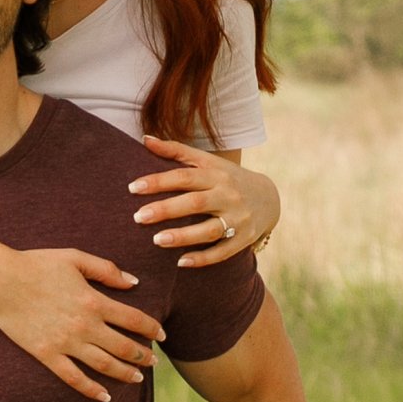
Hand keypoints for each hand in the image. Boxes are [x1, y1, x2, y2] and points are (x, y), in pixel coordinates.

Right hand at [0, 248, 163, 401]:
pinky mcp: (47, 354)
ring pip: (104, 365)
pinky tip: (104, 396)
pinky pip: (73, 378)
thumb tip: (133, 282)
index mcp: (94, 301)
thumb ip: (106, 270)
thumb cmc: (37, 264)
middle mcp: (85, 325)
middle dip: (144, 356)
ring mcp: (66, 343)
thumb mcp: (75, 258)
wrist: (0, 280)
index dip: (153, 329)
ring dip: (125, 374)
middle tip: (154, 362)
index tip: (162, 335)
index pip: (134, 320)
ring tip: (138, 379)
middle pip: (124, 347)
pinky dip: (91, 390)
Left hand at [131, 140, 278, 263]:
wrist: (269, 197)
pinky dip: (203, 258)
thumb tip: (145, 139)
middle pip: (195, 203)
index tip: (133, 188)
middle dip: (166, 210)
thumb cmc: (228, 178)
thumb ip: (176, 151)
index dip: (158, 181)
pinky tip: (181, 262)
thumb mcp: (208, 162)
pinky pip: (223, 252)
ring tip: (156, 240)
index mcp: (216, 175)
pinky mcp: (243, 239)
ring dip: (183, 236)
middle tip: (138, 217)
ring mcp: (238, 218)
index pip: (184, 176)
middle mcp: (228, 195)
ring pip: (209, 229)